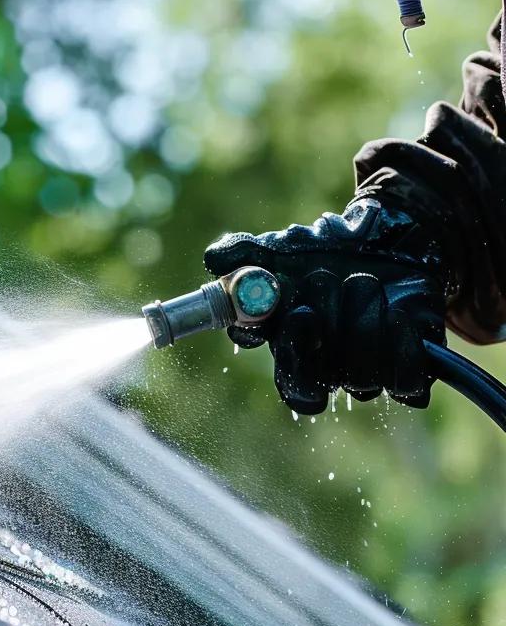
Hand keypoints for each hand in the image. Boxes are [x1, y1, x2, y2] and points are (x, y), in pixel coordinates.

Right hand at [203, 199, 447, 414]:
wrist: (390, 239)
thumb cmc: (329, 248)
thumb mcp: (284, 245)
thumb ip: (246, 254)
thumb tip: (215, 259)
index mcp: (294, 351)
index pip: (292, 385)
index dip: (294, 355)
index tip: (297, 313)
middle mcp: (330, 369)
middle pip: (325, 377)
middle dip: (328, 322)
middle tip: (326, 278)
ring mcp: (370, 372)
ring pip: (363, 376)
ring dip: (363, 320)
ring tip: (364, 280)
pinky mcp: (410, 370)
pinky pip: (407, 383)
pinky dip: (402, 346)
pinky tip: (398, 313)